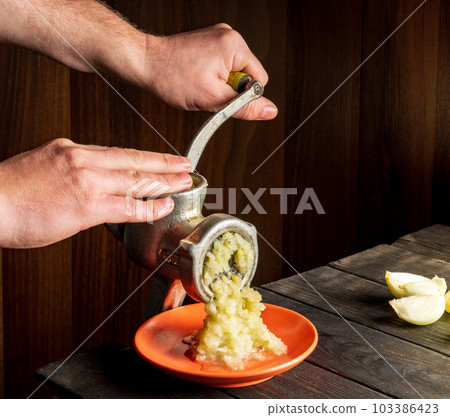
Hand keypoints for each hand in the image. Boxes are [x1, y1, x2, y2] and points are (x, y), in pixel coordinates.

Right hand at [0, 139, 191, 247]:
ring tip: (185, 183)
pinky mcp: (87, 205)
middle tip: (186, 166)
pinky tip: (166, 205)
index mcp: (71, 150)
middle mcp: (82, 159)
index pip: (118, 154)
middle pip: (134, 161)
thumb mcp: (43, 167)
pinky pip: (128, 206)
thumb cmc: (10, 193)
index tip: (161, 160)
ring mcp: (87, 180)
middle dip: (164, 164)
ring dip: (165, 182)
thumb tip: (93, 183)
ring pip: (136, 180)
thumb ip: (72, 172)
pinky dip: (150, 207)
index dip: (144, 158)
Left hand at [141, 23, 277, 119]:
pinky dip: (212, 76)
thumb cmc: (172, 77)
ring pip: (233, 72)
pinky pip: (222, 65)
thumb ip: (244, 107)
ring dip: (220, 84)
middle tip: (207, 90)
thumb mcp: (213, 99)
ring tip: (200, 82)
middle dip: (229, 89)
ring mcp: (218, 36)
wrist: (145, 63)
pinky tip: (198, 77)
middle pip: (247, 75)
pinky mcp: (209, 41)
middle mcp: (229, 35)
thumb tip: (270, 111)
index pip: (260, 79)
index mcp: (235, 45)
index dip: (242, 95)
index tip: (221, 96)